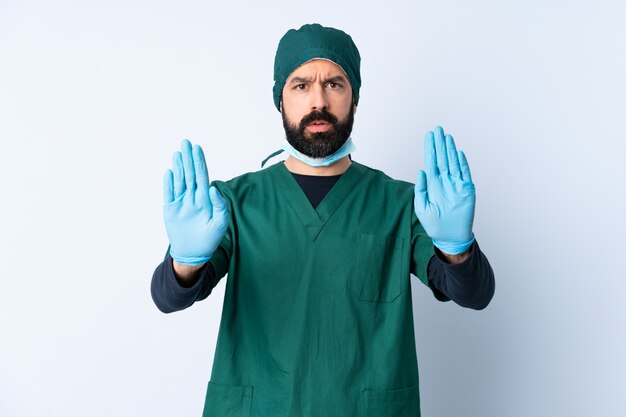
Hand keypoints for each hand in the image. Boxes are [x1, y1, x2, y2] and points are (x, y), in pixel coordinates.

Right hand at [163, 139, 228, 264]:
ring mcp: (180, 202)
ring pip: (179, 181)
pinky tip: (169, 171)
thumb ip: (220, 205)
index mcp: (205, 198)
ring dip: (178, 167)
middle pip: (190, 174)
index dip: (199, 162)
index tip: (197, 148)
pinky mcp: (170, 209)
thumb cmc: (210, 238)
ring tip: (178, 153)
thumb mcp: (220, 223)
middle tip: (186, 142)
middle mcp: (192, 197)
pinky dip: (168, 183)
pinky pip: (169, 193)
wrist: (194, 253)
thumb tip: (212, 187)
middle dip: (188, 158)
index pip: (202, 175)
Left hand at [414, 126, 475, 254]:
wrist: (450, 237)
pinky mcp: (466, 190)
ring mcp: (456, 185)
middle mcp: (444, 181)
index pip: (431, 162)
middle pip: (442, 158)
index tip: (429, 135)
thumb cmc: (434, 224)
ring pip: (453, 163)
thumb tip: (421, 170)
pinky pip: (464, 174)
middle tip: (437, 129)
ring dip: (449, 150)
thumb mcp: (422, 207)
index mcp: (433, 184)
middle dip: (439, 144)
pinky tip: (457, 152)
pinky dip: (461, 163)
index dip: (430, 148)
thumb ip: (420, 189)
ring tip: (446, 137)